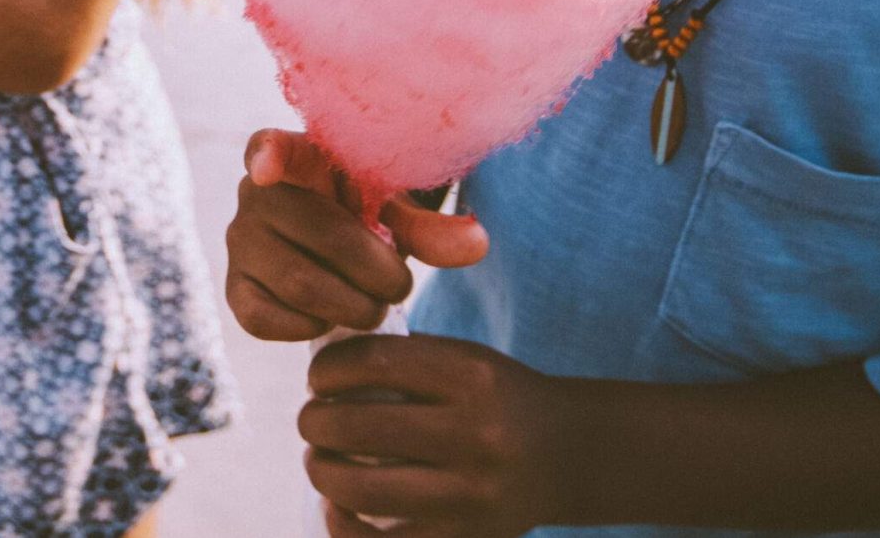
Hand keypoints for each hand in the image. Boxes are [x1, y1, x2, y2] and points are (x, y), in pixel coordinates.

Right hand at [225, 130, 488, 341]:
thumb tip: (477, 243)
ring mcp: (240, 241)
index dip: (267, 155)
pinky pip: (263, 318)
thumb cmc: (368, 221)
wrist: (340, 258)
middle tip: (400, 286)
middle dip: (374, 271)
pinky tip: (330, 320)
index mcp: (298, 156)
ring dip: (351, 306)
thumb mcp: (399, 215)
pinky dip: (308, 327)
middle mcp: (256, 193)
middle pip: (320, 234)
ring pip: (298, 283)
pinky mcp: (235, 288)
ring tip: (374, 307)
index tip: (266, 167)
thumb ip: (432, 228)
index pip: (270, 146)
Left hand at [303, 333, 570, 536]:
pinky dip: (344, 525)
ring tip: (320, 460)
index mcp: (470, 377)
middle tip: (312, 421)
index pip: (372, 362)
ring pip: (361, 488)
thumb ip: (402, 358)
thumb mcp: (465, 359)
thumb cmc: (497, 398)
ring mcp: (470, 494)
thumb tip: (324, 367)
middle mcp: (474, 434)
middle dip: (315, 423)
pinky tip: (337, 505)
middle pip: (357, 427)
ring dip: (322, 472)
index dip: (328, 370)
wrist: (567, 454)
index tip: (319, 378)